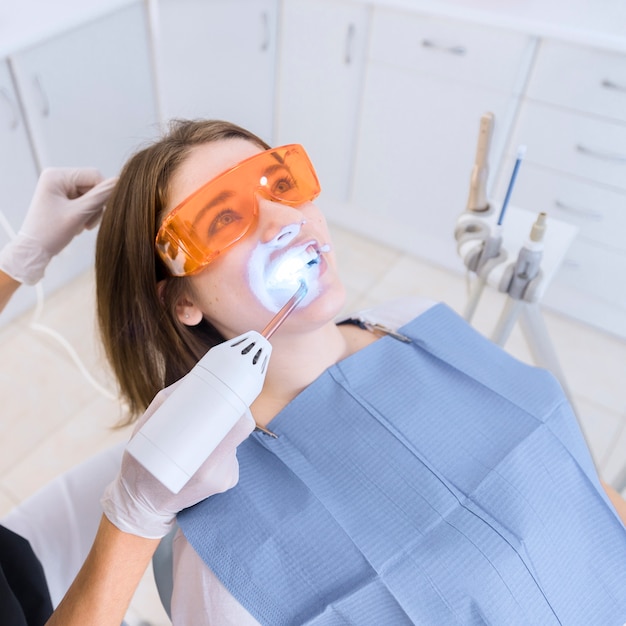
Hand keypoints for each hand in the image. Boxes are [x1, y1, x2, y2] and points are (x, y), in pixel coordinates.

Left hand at [0, 167, 116, 284]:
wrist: (34, 250)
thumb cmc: (51, 232)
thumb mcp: (79, 214)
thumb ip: (100, 197)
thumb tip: (119, 182)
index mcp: (57, 176)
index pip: (94, 175)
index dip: (104, 193)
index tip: (101, 212)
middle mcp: (58, 177)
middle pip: (93, 186)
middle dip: (95, 206)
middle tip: (88, 224)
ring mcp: (60, 188)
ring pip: (92, 195)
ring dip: (92, 212)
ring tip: (82, 226)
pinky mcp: (63, 198)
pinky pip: (85, 202)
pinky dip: (86, 214)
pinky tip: (79, 224)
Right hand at [101, 382, 254, 538]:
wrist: (143, 505)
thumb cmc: (140, 465)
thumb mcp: (145, 431)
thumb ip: (169, 403)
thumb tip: (192, 378)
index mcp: (204, 466)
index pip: (240, 428)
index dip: (240, 408)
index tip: (231, 395)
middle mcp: (219, 474)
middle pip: (239, 431)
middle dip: (230, 414)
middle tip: (216, 406)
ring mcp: (225, 480)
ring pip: (233, 442)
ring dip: (221, 431)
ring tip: (195, 436)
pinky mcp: (227, 483)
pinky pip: (230, 455)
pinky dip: (219, 446)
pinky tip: (199, 453)